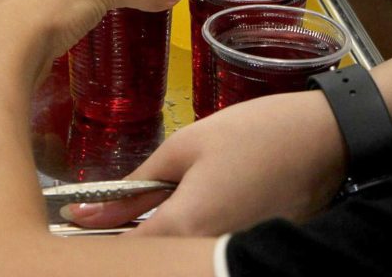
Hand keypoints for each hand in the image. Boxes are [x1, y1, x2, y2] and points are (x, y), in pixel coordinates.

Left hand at [62, 89, 347, 235]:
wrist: (324, 138)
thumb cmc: (255, 134)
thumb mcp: (185, 148)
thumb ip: (136, 185)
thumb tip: (93, 209)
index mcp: (188, 225)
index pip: (125, 251)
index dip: (93, 241)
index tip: (67, 227)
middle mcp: (210, 250)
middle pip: (148, 257)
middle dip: (121, 238)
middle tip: (100, 213)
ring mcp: (232, 251)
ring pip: (174, 253)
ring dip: (150, 235)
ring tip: (132, 207)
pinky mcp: (248, 246)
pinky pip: (202, 247)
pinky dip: (181, 233)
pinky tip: (174, 207)